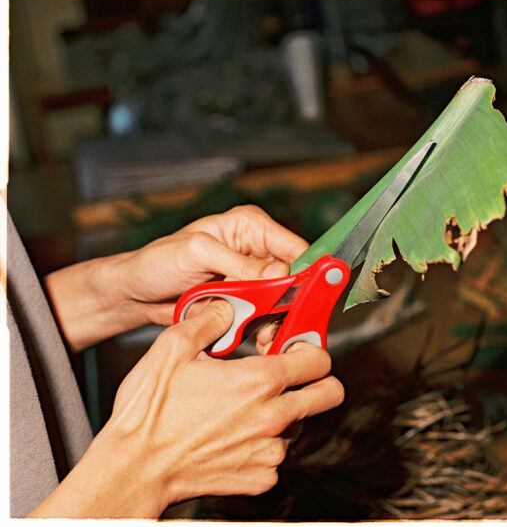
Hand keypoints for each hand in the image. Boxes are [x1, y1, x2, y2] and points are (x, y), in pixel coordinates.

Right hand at [31, 301, 344, 517]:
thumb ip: (209, 319)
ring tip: (244, 411)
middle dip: (318, 382)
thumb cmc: (149, 414)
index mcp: (258, 381)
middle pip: (329, 394)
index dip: (309, 350)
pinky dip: (262, 447)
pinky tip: (234, 438)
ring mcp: (269, 450)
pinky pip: (276, 457)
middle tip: (293, 379)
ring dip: (283, 416)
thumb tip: (228, 307)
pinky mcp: (261, 477)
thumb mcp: (172, 348)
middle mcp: (272, 416)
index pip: (318, 359)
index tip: (296, 350)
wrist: (134, 470)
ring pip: (300, 426)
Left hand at [117, 204, 308, 325]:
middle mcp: (255, 251)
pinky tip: (257, 339)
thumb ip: (240, 263)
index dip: (306, 271)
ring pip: (281, 302)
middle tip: (284, 324)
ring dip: (275, 321)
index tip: (310, 295)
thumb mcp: (197, 253)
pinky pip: (264, 317)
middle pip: (292, 278)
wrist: (134, 294)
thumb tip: (279, 273)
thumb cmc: (157, 262)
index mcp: (250, 227)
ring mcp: (251, 279)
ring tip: (265, 337)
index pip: (294, 247)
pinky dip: (262, 330)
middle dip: (290, 303)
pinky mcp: (243, 302)